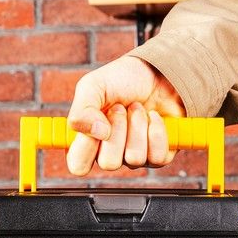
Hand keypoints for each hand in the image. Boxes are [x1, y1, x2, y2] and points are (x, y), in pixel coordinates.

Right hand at [66, 55, 185, 175]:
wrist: (157, 72)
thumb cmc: (122, 80)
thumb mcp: (93, 86)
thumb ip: (82, 110)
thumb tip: (97, 133)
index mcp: (88, 141)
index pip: (78, 165)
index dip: (86, 148)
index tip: (95, 123)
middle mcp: (110, 153)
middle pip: (109, 163)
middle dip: (117, 129)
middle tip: (120, 108)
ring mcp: (134, 157)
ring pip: (134, 159)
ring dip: (137, 125)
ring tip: (138, 108)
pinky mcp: (158, 156)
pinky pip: (157, 157)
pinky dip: (156, 130)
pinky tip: (154, 116)